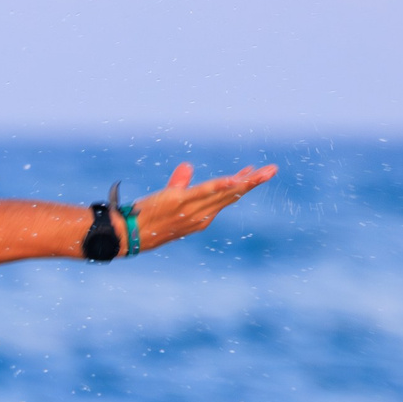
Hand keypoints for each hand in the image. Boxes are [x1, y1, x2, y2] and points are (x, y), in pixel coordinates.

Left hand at [134, 161, 277, 252]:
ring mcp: (192, 209)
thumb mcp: (168, 201)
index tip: (254, 172)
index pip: (227, 198)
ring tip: (263, 172)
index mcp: (202, 217)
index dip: (241, 185)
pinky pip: (204, 193)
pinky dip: (220, 186)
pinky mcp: (180, 202)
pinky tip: (234, 179)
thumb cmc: (148, 221)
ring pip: (224, 193)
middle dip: (253, 182)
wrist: (129, 235)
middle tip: (273, 170)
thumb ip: (179, 182)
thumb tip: (187, 166)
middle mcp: (201, 215)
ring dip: (245, 182)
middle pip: (232, 196)